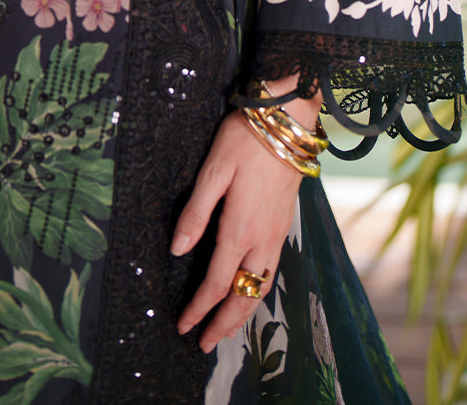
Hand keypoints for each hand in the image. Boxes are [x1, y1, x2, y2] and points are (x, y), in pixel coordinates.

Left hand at [171, 89, 322, 353]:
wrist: (289, 122)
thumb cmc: (245, 140)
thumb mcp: (212, 171)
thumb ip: (195, 213)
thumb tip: (177, 250)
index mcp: (240, 228)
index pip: (217, 282)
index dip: (200, 308)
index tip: (184, 326)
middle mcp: (263, 239)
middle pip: (244, 295)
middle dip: (224, 323)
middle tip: (205, 344)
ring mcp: (277, 233)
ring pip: (262, 287)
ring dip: (243, 312)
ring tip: (226, 328)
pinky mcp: (285, 224)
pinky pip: (272, 271)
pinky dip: (259, 292)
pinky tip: (250, 290)